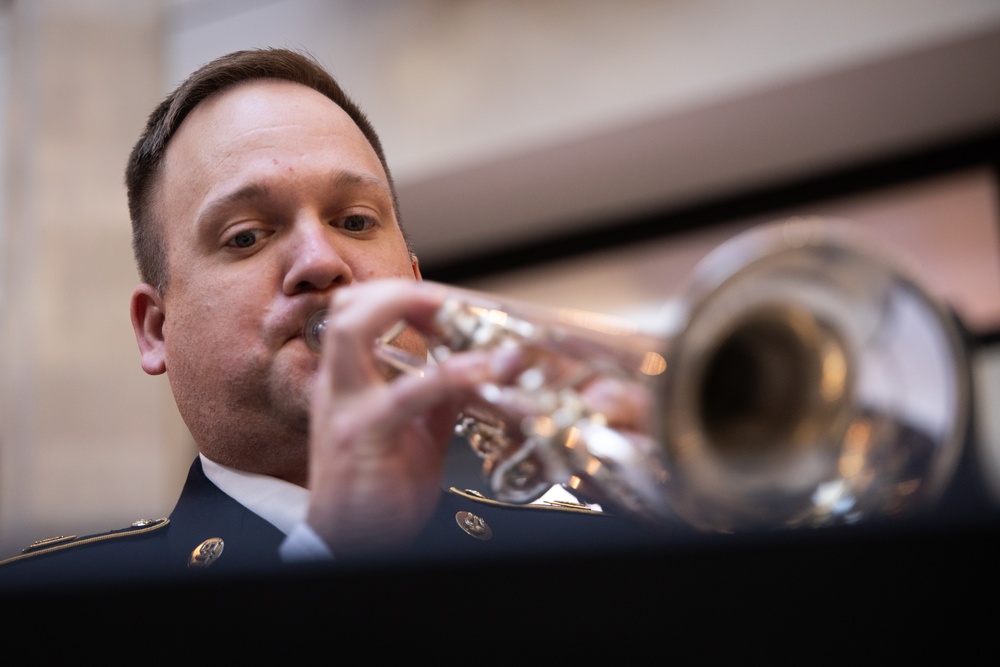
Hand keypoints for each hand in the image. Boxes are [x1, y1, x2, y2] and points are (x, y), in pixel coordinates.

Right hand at [305, 279, 502, 555]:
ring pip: (355, 332)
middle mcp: (339, 388)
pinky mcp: (364, 438)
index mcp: (348, 383)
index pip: (360, 314)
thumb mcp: (416, 433)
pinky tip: (483, 370)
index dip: (401, 296)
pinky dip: (449, 373)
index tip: (447, 300)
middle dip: (399, 290)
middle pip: (347, 308)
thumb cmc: (377, 493)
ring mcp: (346, 409)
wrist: (351, 548)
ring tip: (461, 315)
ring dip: (412, 311)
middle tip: (448, 300)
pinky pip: (406, 393)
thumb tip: (471, 366)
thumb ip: (437, 397)